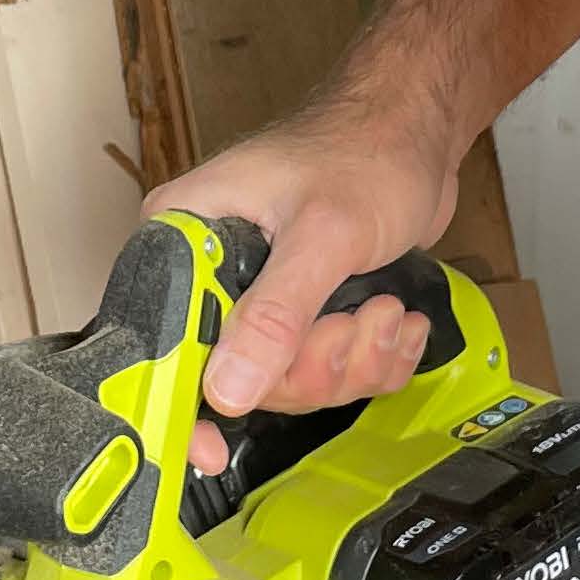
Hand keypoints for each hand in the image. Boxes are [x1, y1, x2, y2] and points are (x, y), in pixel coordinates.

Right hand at [145, 94, 461, 473]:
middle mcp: (212, 270)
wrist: (420, 132)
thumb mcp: (323, 234)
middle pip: (235, 376)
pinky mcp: (304, 310)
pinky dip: (372, 357)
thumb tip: (224, 387)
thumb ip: (275, 314)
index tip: (208, 447)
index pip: (158, 339)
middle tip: (352, 322)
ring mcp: (260, 294)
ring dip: (352, 359)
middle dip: (311, 365)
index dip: (183, 400)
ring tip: (385, 310)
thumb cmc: (367, 148)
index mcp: (185, 235)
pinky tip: (395, 319)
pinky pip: (328, 370)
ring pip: (289, 380)